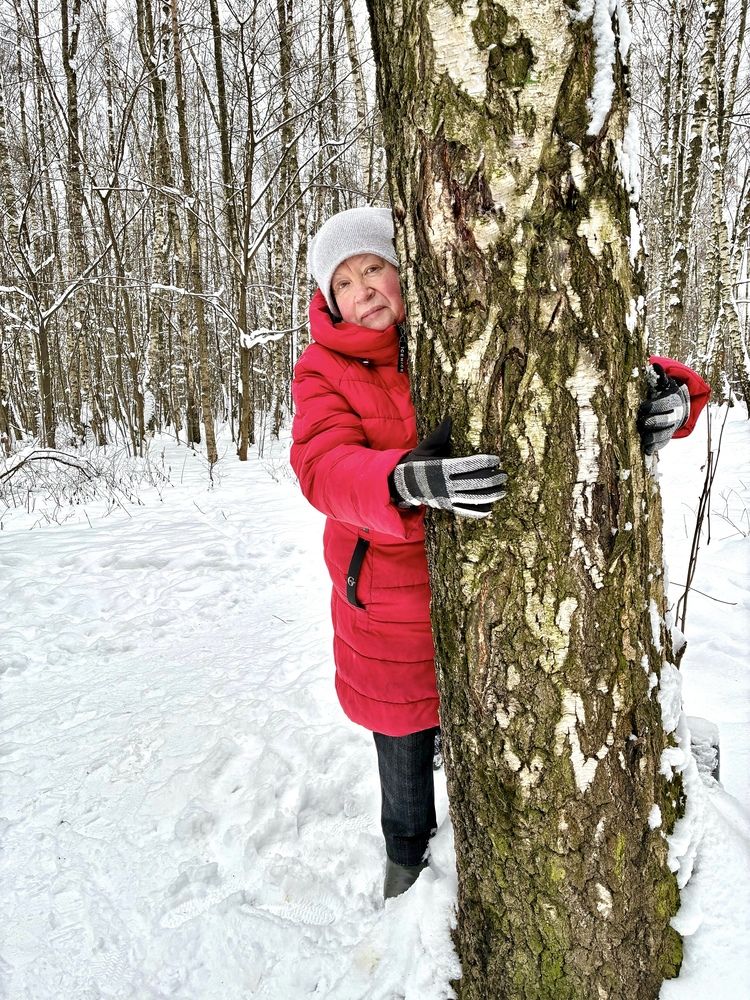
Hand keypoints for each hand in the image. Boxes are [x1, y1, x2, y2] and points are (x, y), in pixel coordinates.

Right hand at [391, 430, 506, 517]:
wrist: (403, 484)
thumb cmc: (418, 462)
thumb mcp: (426, 447)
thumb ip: (439, 435)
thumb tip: (449, 419)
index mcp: (441, 467)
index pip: (468, 465)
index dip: (484, 462)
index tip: (496, 459)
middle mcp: (445, 484)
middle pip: (474, 483)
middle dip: (492, 479)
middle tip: (504, 475)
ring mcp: (446, 498)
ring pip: (473, 499)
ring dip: (491, 495)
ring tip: (502, 490)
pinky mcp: (447, 507)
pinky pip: (466, 511)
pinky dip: (479, 511)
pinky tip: (491, 507)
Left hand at [637, 363, 689, 454]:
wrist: (674, 406)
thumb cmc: (661, 392)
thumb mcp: (661, 383)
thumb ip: (658, 376)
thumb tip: (655, 365)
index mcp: (673, 400)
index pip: (667, 403)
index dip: (656, 406)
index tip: (643, 407)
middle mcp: (675, 415)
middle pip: (667, 420)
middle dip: (655, 422)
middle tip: (643, 423)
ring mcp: (671, 427)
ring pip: (665, 434)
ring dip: (655, 437)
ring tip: (644, 439)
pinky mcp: (666, 437)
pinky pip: (662, 444)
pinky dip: (655, 447)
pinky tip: (646, 450)